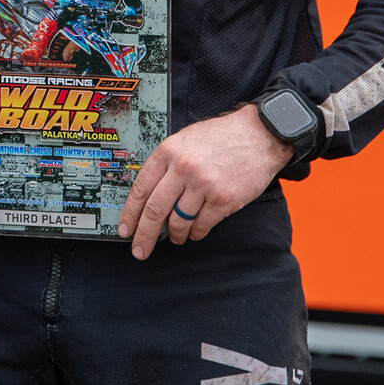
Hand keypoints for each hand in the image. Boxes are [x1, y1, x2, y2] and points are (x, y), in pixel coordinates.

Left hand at [118, 103, 291, 258]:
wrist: (259, 135)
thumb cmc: (221, 137)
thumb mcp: (184, 141)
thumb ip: (166, 164)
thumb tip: (148, 195)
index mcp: (167, 152)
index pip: (139, 189)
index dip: (129, 214)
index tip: (124, 229)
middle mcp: (182, 168)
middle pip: (154, 210)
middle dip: (144, 235)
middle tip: (139, 249)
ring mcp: (203, 185)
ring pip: (178, 221)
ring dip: (175, 235)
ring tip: (175, 237)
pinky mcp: (223, 199)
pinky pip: (201, 225)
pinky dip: (195, 233)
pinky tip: (194, 232)